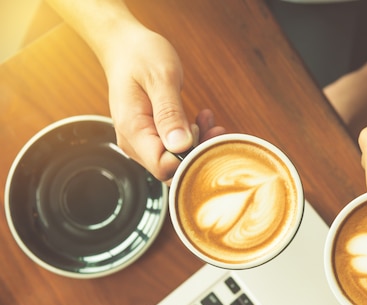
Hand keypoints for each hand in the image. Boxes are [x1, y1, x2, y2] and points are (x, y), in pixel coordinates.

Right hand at [100, 26, 224, 180]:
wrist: (125, 47)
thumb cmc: (140, 56)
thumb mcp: (160, 78)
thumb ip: (170, 113)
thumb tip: (180, 145)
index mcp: (133, 130)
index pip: (163, 167)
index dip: (189, 159)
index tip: (204, 137)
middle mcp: (134, 142)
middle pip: (171, 168)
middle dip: (197, 153)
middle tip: (213, 128)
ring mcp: (141, 141)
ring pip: (175, 160)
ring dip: (198, 143)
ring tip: (209, 120)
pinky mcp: (151, 136)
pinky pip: (174, 148)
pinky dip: (192, 137)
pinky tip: (201, 119)